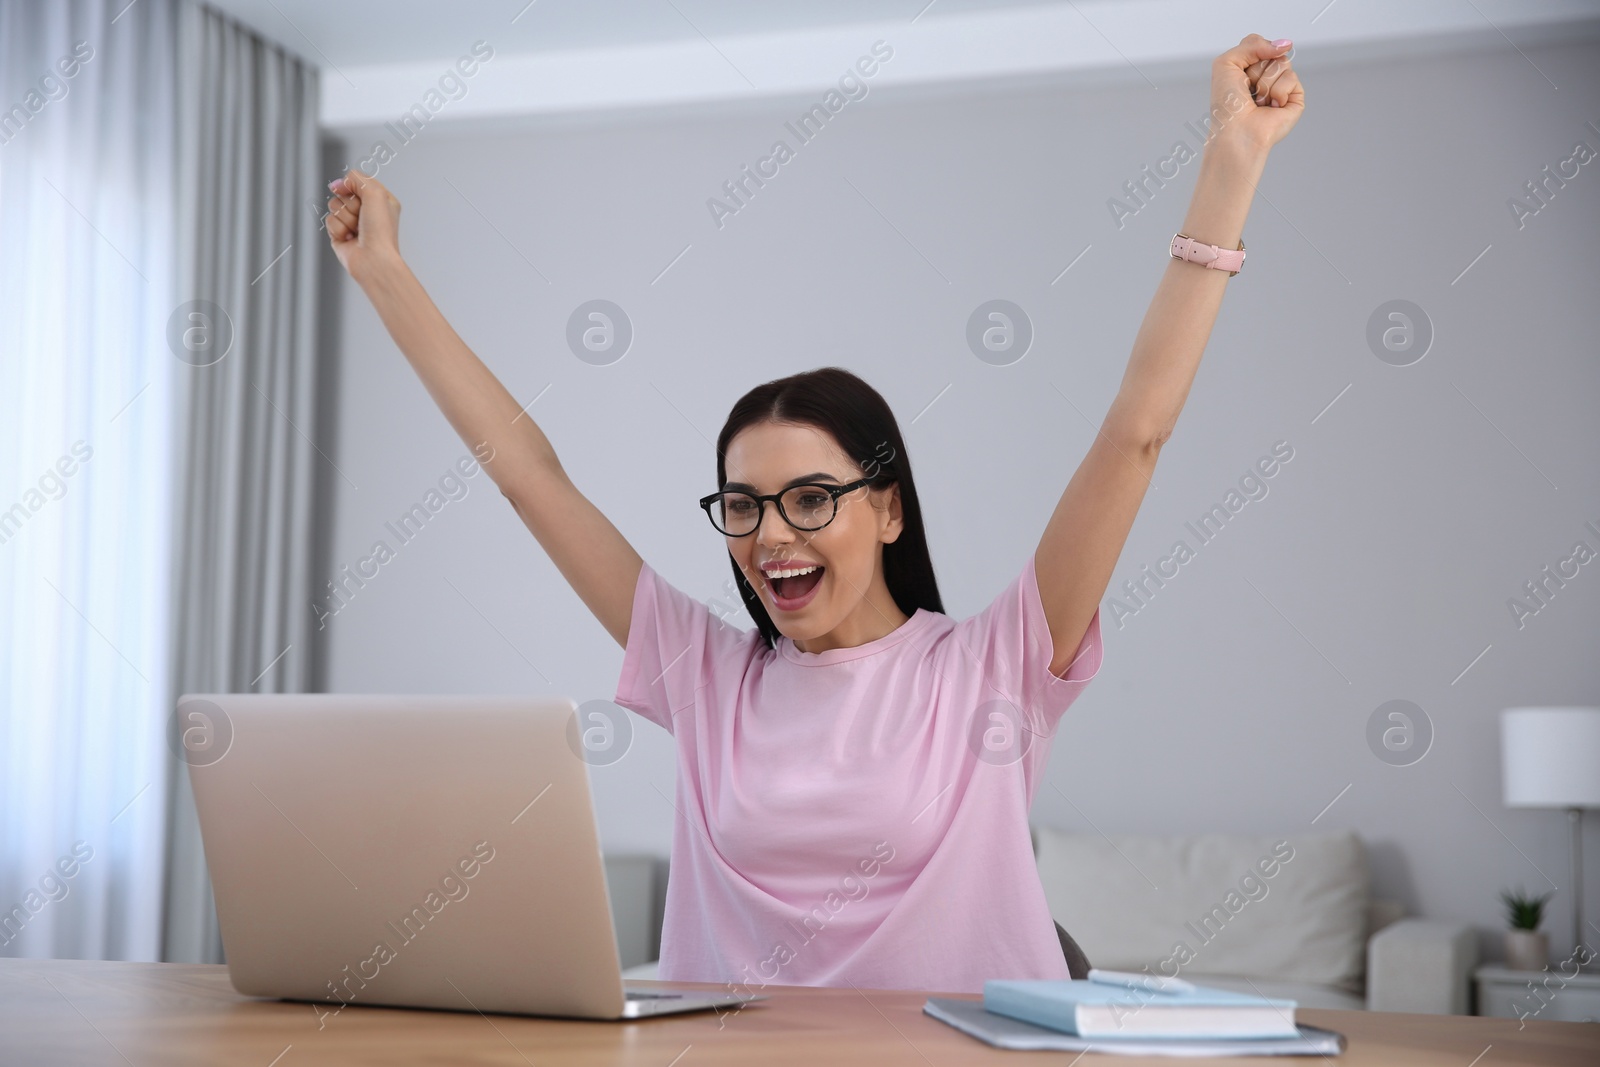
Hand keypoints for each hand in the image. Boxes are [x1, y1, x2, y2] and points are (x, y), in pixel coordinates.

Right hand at [325, 168, 402, 282]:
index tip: (359, 196)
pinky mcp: (340, 234)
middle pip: (343, 193)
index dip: (354, 187)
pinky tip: (350, 239)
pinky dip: (338, 229)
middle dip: (350, 205)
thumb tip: (338, 184)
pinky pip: (329, 220)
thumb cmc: (381, 230)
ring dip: (345, 217)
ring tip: (357, 230)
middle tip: (362, 218)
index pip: (358, 182)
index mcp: (381, 200)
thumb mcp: (376, 192)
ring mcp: (353, 223)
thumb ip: (356, 178)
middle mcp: (367, 211)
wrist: (373, 259)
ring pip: (334, 206)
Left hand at [1208, 35, 1304, 156]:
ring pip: (1282, 63)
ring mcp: (1281, 86)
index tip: (1240, 73)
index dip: (1251, 53)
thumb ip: (1252, 43)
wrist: (1236, 131)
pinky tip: (1270, 107)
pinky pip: (1292, 78)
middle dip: (1256, 70)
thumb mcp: (1226, 63)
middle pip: (1272, 51)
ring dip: (1265, 83)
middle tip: (1248, 90)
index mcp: (1248, 68)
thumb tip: (1285, 44)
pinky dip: (1277, 92)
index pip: (1258, 43)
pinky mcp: (1294, 98)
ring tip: (1258, 101)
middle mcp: (1265, 76)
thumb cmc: (1227, 105)